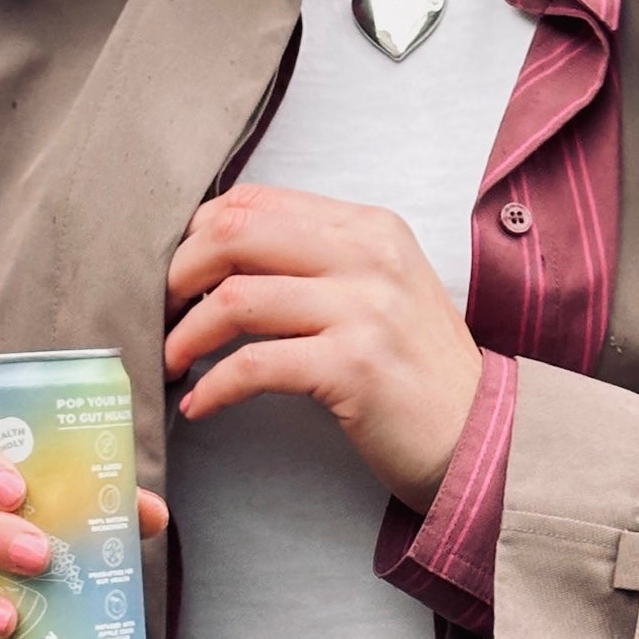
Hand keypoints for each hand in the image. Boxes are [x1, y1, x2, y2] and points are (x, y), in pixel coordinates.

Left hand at [164, 185, 482, 509]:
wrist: (481, 437)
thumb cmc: (418, 374)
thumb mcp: (380, 293)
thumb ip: (319, 264)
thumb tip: (220, 258)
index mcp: (369, 227)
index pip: (255, 201)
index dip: (196, 235)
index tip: (175, 276)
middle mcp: (368, 255)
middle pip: (234, 235)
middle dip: (176, 275)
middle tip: (157, 315)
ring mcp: (365, 308)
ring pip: (235, 298)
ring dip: (185, 336)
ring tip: (172, 363)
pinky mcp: (353, 365)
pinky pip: (254, 365)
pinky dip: (215, 388)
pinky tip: (201, 406)